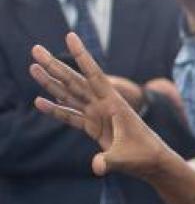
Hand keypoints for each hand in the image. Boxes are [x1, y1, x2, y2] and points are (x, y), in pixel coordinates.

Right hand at [30, 34, 180, 179]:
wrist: (153, 163)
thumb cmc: (145, 156)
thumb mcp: (127, 158)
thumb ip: (109, 161)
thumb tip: (97, 167)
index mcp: (114, 104)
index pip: (94, 75)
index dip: (82, 55)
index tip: (70, 36)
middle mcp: (103, 105)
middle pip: (75, 81)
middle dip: (55, 65)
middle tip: (35, 49)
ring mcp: (97, 115)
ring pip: (69, 95)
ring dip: (51, 83)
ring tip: (32, 68)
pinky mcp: (93, 128)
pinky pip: (70, 116)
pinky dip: (55, 110)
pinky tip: (39, 102)